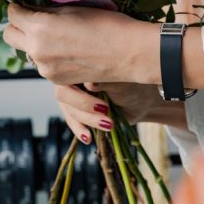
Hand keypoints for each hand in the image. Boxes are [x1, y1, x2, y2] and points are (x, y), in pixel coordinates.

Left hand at [4, 3, 159, 85]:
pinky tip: (68, 49)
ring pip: (26, 51)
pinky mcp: (56, 80)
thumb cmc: (106, 24)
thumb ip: (46, 10)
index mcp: (39, 28)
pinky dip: (48, 56)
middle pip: (9, 36)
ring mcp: (45, 68)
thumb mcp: (73, 8)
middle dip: (18, 25)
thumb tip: (30, 8)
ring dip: (33, 42)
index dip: (18, 7)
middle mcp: (37, 50)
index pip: (12, 14)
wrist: (130, 53)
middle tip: (33, 19)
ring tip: (58, 35)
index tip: (26, 5)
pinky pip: (42, 64)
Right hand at [54, 82, 186, 142]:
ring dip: (88, 119)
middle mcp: (71, 80)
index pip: (66, 74)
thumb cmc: (131, 84)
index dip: (78, 86)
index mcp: (80, 65)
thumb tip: (90, 84)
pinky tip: (88, 138)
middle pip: (64, 94)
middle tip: (105, 110)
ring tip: (109, 124)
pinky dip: (80, 130)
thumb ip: (104, 81)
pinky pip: (73, 122)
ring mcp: (72, 97)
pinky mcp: (77, 113)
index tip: (97, 95)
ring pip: (69, 110)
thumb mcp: (120, 82)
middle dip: (84, 105)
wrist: (140, 101)